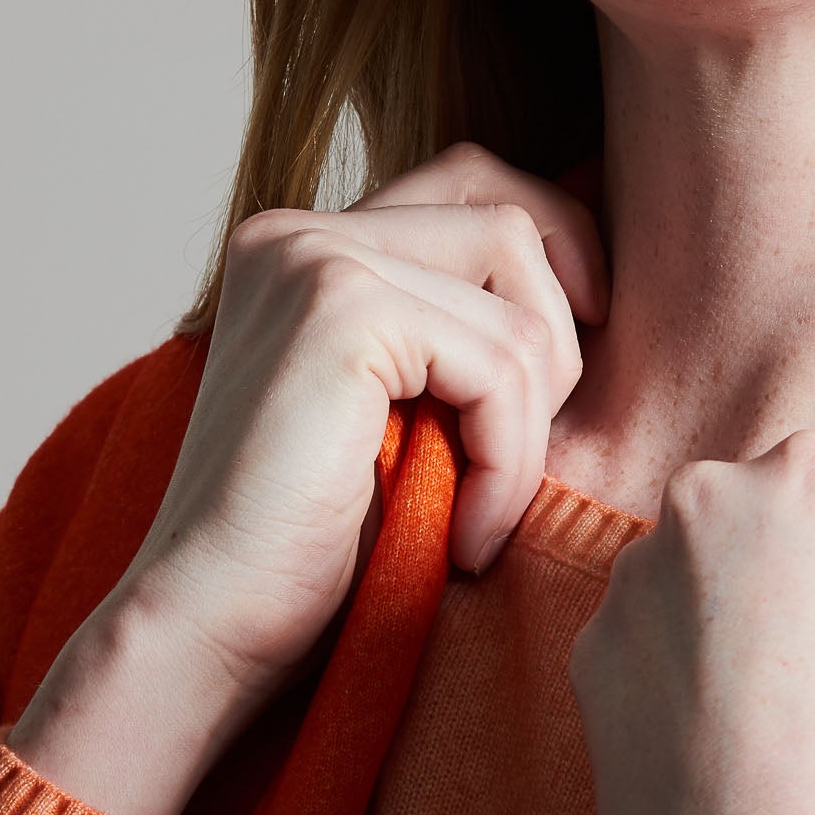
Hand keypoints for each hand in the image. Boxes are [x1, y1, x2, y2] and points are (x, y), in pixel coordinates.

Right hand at [11, 143, 606, 814]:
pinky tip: (464, 539)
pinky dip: (508, 465)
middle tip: (513, 463)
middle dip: (554, 347)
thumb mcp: (411, 418)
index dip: (556, 254)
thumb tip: (603, 274)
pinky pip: (499, 367)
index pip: (475, 181)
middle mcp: (297, 232)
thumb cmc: (316, 552)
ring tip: (478, 517)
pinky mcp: (340, 312)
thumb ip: (461, 332)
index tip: (567, 372)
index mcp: (306, 246)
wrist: (211, 633)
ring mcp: (311, 260)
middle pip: (511, 222)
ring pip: (520, 308)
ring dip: (529, 432)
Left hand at [568, 430, 814, 814]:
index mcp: (813, 481)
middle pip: (767, 507)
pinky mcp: (590, 641)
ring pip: (699, 564)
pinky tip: (710, 738)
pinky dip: (673, 665)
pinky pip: (644, 628)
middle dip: (795, 567)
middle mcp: (708, 498)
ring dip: (730, 609)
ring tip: (770, 715)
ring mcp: (635, 571)